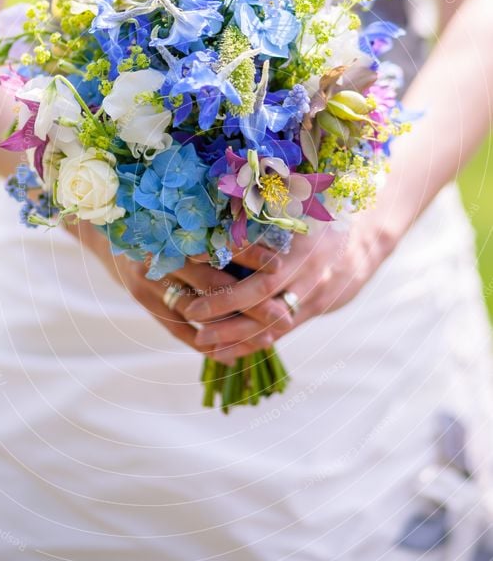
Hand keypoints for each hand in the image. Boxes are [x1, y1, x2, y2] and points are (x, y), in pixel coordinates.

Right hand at [64, 219, 292, 363]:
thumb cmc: (156, 218)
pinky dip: (205, 344)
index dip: (250, 255)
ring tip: (266, 337)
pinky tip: (231, 356)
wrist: (105, 232)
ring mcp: (148, 282)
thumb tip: (268, 233)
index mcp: (173, 227)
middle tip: (282, 313)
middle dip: (250, 300)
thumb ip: (215, 224)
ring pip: (197, 310)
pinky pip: (177, 331)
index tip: (279, 265)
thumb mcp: (182, 213)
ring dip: (233, 328)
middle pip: (212, 284)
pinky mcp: (144, 303)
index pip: (218, 244)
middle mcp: (159, 256)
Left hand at [184, 215, 396, 361]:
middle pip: (263, 294)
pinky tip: (222, 354)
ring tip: (201, 340)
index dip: (229, 259)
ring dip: (234, 335)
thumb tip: (219, 214)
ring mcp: (315, 295)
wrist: (368, 236)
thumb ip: (266, 213)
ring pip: (270, 323)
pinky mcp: (314, 310)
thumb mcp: (300, 206)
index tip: (195, 259)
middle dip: (225, 304)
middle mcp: (310, 272)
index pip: (263, 252)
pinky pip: (279, 333)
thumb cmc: (323, 213)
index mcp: (304, 241)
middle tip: (191, 309)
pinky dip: (249, 345)